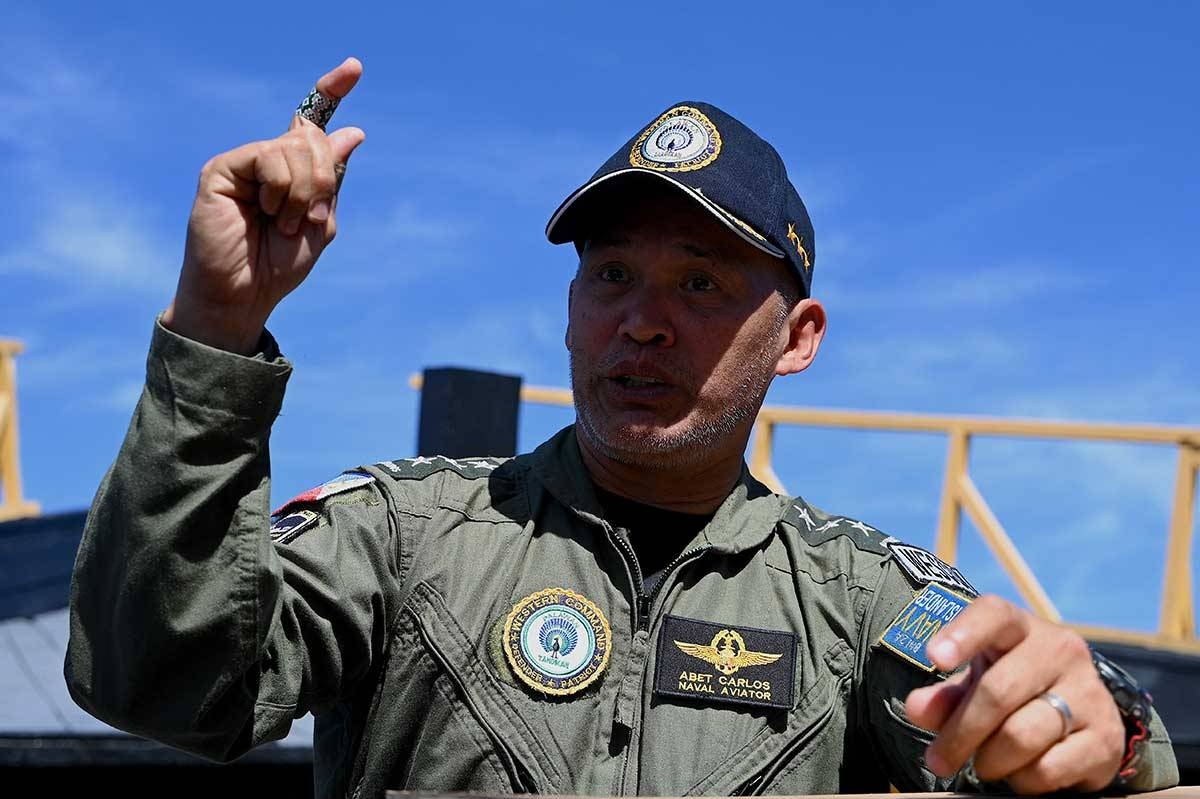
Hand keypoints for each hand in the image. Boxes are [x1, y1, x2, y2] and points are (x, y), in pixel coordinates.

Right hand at [162, 58, 365, 353]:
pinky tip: (266, 213)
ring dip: (302, 194)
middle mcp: (268, 160)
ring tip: (283, 224)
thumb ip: (332, 180)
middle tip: (307, 219)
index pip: (313, 122)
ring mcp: (245, 162)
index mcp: (294, 170)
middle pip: (314, 139)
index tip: (354, 68)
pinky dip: (280, 191)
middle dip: (323, 180)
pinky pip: (269, 158)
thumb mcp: (321, 224)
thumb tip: (351, 132)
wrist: (245, 293)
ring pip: (294, 148)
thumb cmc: (279, 266)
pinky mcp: (223, 168)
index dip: (332, 91)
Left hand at [905, 595, 1124, 793]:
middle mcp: (1061, 650)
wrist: (1084, 713)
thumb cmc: (1014, 689)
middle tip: (939, 761)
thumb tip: (917, 709)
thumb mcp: (977, 682)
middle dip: (960, 734)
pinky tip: (1019, 774)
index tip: (934, 658)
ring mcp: (1089, 692)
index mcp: (1021, 627)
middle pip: (998, 692)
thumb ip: (945, 696)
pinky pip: (1049, 768)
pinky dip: (1023, 780)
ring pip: (1021, 736)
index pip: (994, 615)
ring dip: (990, 761)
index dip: (963, 633)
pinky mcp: (1106, 737)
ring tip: (983, 765)